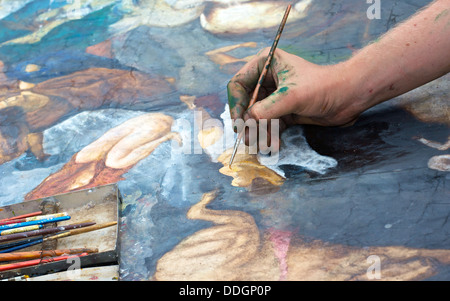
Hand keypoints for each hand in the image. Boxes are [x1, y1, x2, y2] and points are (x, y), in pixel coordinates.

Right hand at [227, 48, 361, 150]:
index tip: (238, 123)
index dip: (236, 104)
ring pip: (256, 117)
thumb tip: (246, 124)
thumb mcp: (291, 96)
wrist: (348, 98)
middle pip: (245, 104)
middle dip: (247, 123)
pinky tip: (273, 144)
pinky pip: (268, 125)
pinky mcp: (283, 111)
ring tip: (263, 145)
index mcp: (265, 64)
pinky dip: (269, 135)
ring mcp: (274, 96)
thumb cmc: (323, 87)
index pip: (238, 84)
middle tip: (247, 140)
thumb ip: (266, 110)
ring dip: (258, 132)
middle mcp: (267, 79)